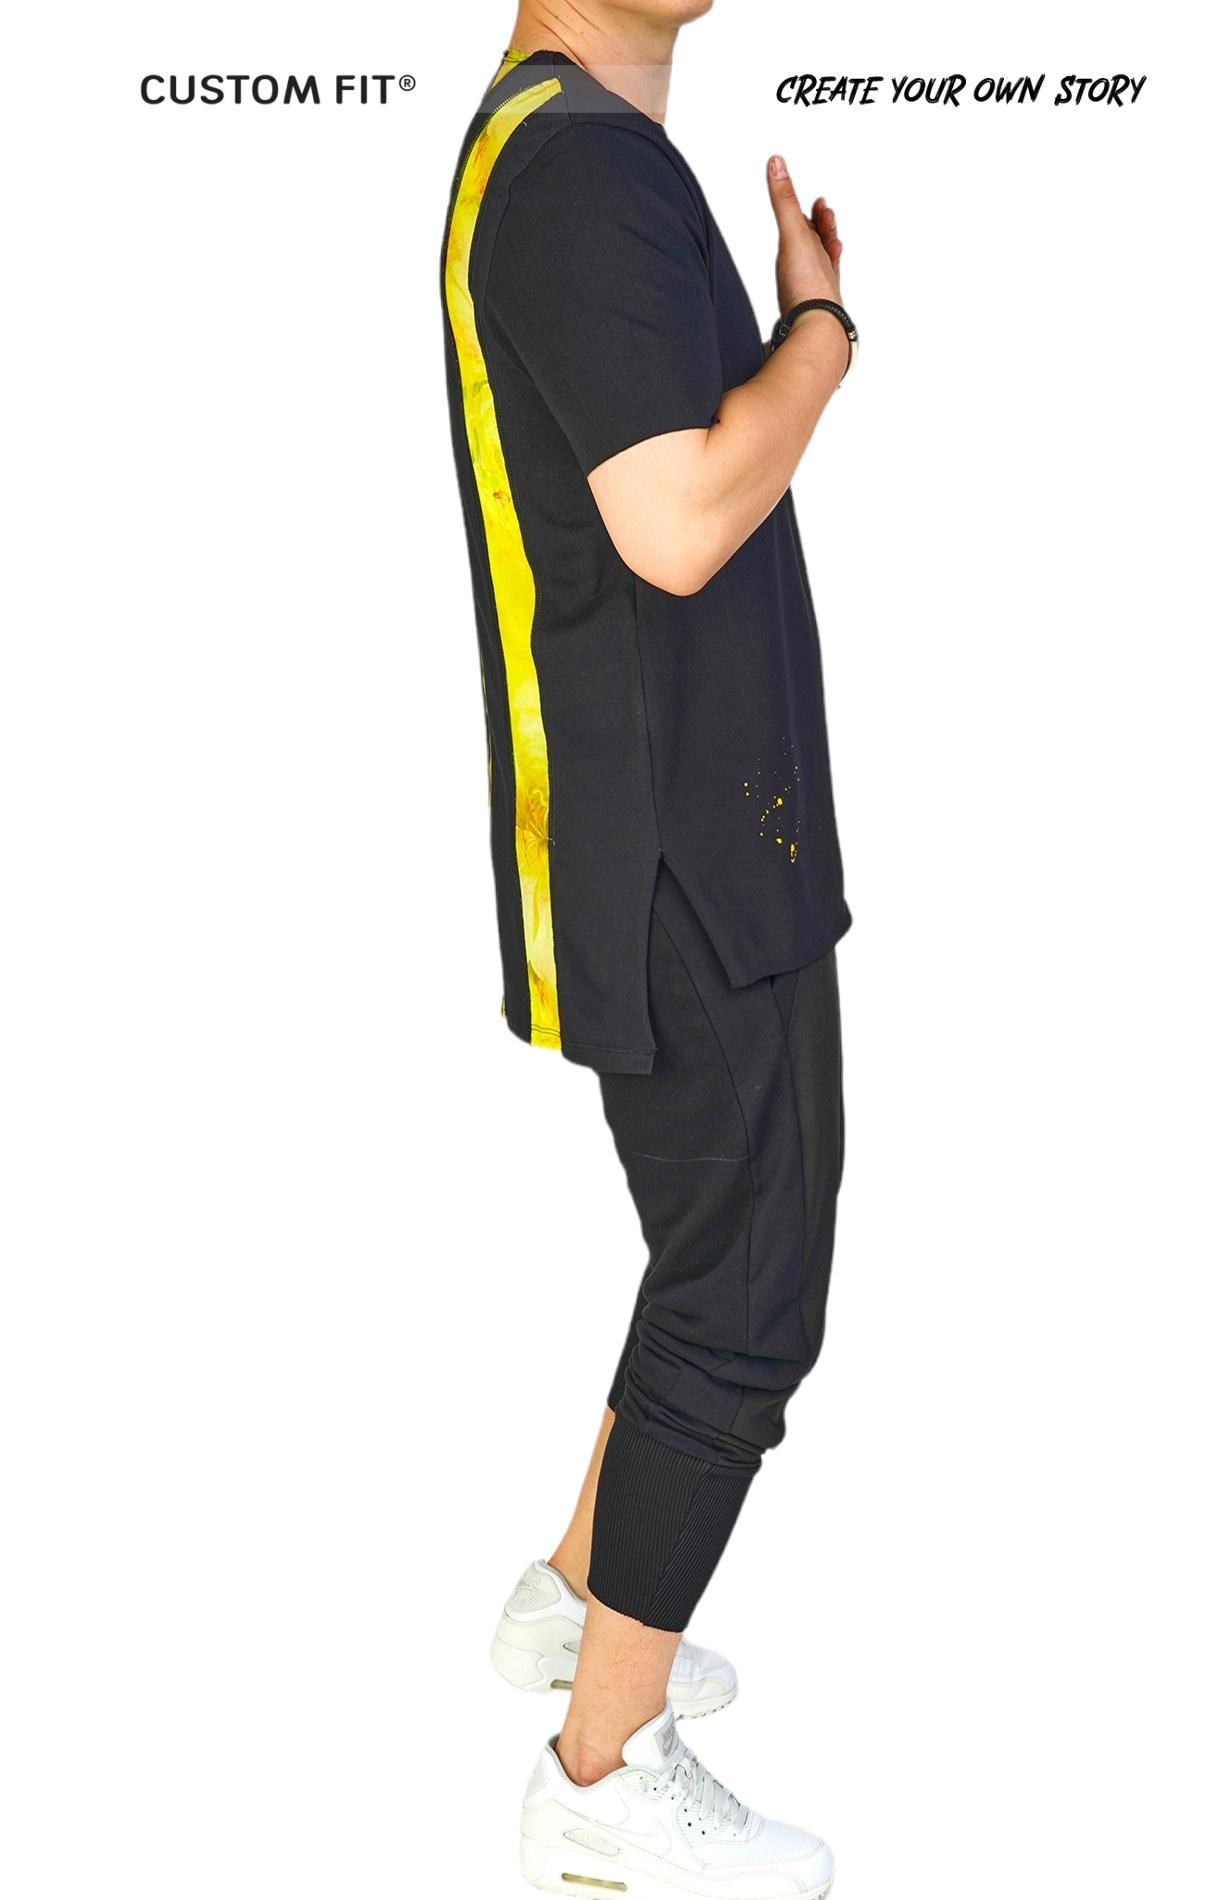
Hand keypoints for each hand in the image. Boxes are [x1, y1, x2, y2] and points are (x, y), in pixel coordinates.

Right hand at [767, 154, 841, 313]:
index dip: (821, 216)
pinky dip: (801, 302)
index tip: (821, 205)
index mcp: (824, 254)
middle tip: (823, 227)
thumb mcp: (794, 234)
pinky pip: (804, 307)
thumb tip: (777, 162)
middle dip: (821, 239)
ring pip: (816, 281)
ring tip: (811, 267)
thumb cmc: (809, 287)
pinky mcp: (803, 322)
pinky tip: (796, 308)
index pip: (823, 230)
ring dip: (814, 271)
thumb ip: (784, 201)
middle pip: (823, 254)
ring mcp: (815, 301)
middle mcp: (823, 276)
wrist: (815, 333)